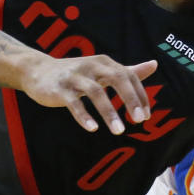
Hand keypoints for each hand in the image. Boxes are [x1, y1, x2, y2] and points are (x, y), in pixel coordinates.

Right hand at [21, 54, 156, 134]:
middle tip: (140, 120)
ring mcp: (75, 77)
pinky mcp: (59, 89)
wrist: (38, 71)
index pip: (129, 77)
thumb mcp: (103, 70)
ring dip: (109, 112)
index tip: (146, 116)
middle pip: (117, 78)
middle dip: (130, 99)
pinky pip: (73, 103)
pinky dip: (84, 115)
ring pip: (96, 92)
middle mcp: (92, 66)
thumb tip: (155, 64)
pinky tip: (93, 128)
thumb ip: (129, 70)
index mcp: (105, 63)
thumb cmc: (77, 73)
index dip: (140, 95)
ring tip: (119, 131)